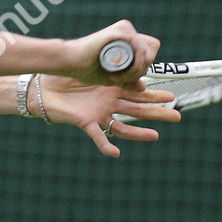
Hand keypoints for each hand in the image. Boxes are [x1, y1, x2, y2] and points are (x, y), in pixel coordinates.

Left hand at [37, 74, 180, 156]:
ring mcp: (99, 114)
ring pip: (123, 126)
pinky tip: (115, 153)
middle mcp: (108, 104)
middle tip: (177, 116)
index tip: (171, 96)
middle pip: (137, 110)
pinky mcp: (85, 122)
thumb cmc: (66, 75)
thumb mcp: (92, 68)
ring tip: (156, 135)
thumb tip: (134, 74)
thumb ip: (112, 70)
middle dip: (157, 113)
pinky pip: (96, 136)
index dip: (155, 96)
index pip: (139, 94)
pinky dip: (105, 146)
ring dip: (139, 132)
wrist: (44, 87)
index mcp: (112, 89)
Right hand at [64, 19, 159, 85]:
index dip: (144, 63)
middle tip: (121, 78)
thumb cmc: (84, 68)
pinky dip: (132, 66)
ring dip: (135, 70)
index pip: (151, 48)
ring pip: (147, 52)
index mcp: (126, 37)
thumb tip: (143, 88)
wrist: (68, 61)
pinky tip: (116, 74)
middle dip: (141, 69)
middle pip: (152, 50)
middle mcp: (127, 30)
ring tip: (117, 77)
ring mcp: (124, 30)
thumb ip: (128, 81)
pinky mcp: (119, 32)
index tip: (128, 75)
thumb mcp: (111, 77)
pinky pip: (139, 50)